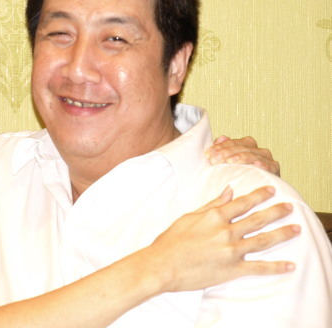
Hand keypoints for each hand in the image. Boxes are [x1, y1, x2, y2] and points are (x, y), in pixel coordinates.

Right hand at [148, 186, 298, 292]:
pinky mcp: (233, 269)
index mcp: (215, 216)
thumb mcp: (190, 217)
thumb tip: (228, 191)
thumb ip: (212, 205)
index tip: (271, 189)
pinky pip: (259, 268)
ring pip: (263, 240)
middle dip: (276, 211)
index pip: (243, 202)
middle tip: (290, 206)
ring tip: (296, 229)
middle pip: (258, 219)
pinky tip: (289, 265)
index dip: (259, 195)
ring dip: (282, 234)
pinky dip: (276, 267)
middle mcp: (227, 232)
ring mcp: (232, 251)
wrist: (163, 265)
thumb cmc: (171, 241)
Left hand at [205, 136, 279, 175]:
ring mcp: (267, 159)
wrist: (256, 193)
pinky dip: (264, 164)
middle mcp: (257, 150)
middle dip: (226, 152)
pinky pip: (270, 165)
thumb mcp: (227, 164)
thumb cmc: (239, 177)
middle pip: (241, 147)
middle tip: (214, 160)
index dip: (219, 147)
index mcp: (246, 145)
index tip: (207, 155)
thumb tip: (221, 138)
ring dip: (241, 157)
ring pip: (253, 154)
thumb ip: (223, 149)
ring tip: (230, 161)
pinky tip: (256, 164)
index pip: (232, 142)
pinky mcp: (274, 170)